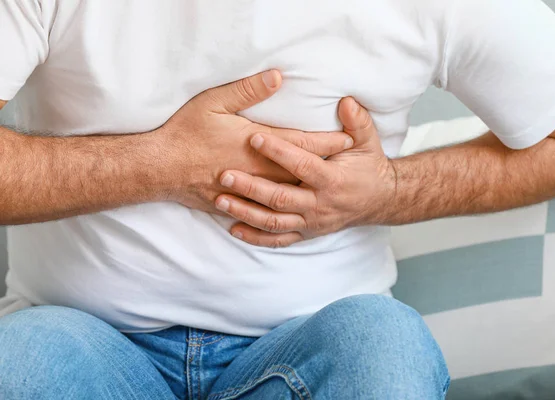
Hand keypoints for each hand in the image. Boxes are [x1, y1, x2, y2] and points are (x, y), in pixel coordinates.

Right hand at [156, 70, 352, 213]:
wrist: (159, 168)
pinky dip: (283, 212)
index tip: (349, 140)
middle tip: (350, 169)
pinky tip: (294, 214)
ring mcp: (247, 192)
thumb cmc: (186, 133)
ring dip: (309, 191)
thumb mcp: (215, 102)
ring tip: (329, 190)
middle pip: (301, 171)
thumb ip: (249, 91)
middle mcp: (258, 172)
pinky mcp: (234, 205)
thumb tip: (279, 78)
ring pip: (287, 195)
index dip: (327, 142)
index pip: (302, 144)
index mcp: (257, 145)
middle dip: (326, 168)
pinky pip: (265, 213)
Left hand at [214, 97, 395, 246]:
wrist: (379, 201)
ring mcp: (311, 223)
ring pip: (274, 221)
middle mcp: (320, 205)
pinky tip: (232, 228)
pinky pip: (278, 239)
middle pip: (280, 198)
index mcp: (333, 180)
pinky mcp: (306, 233)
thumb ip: (356, 121)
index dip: (278, 152)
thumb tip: (345, 101)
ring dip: (246, 212)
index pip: (302, 165)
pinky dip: (255, 237)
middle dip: (251, 187)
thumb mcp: (368, 141)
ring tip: (220, 200)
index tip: (253, 136)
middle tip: (225, 174)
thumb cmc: (368, 167)